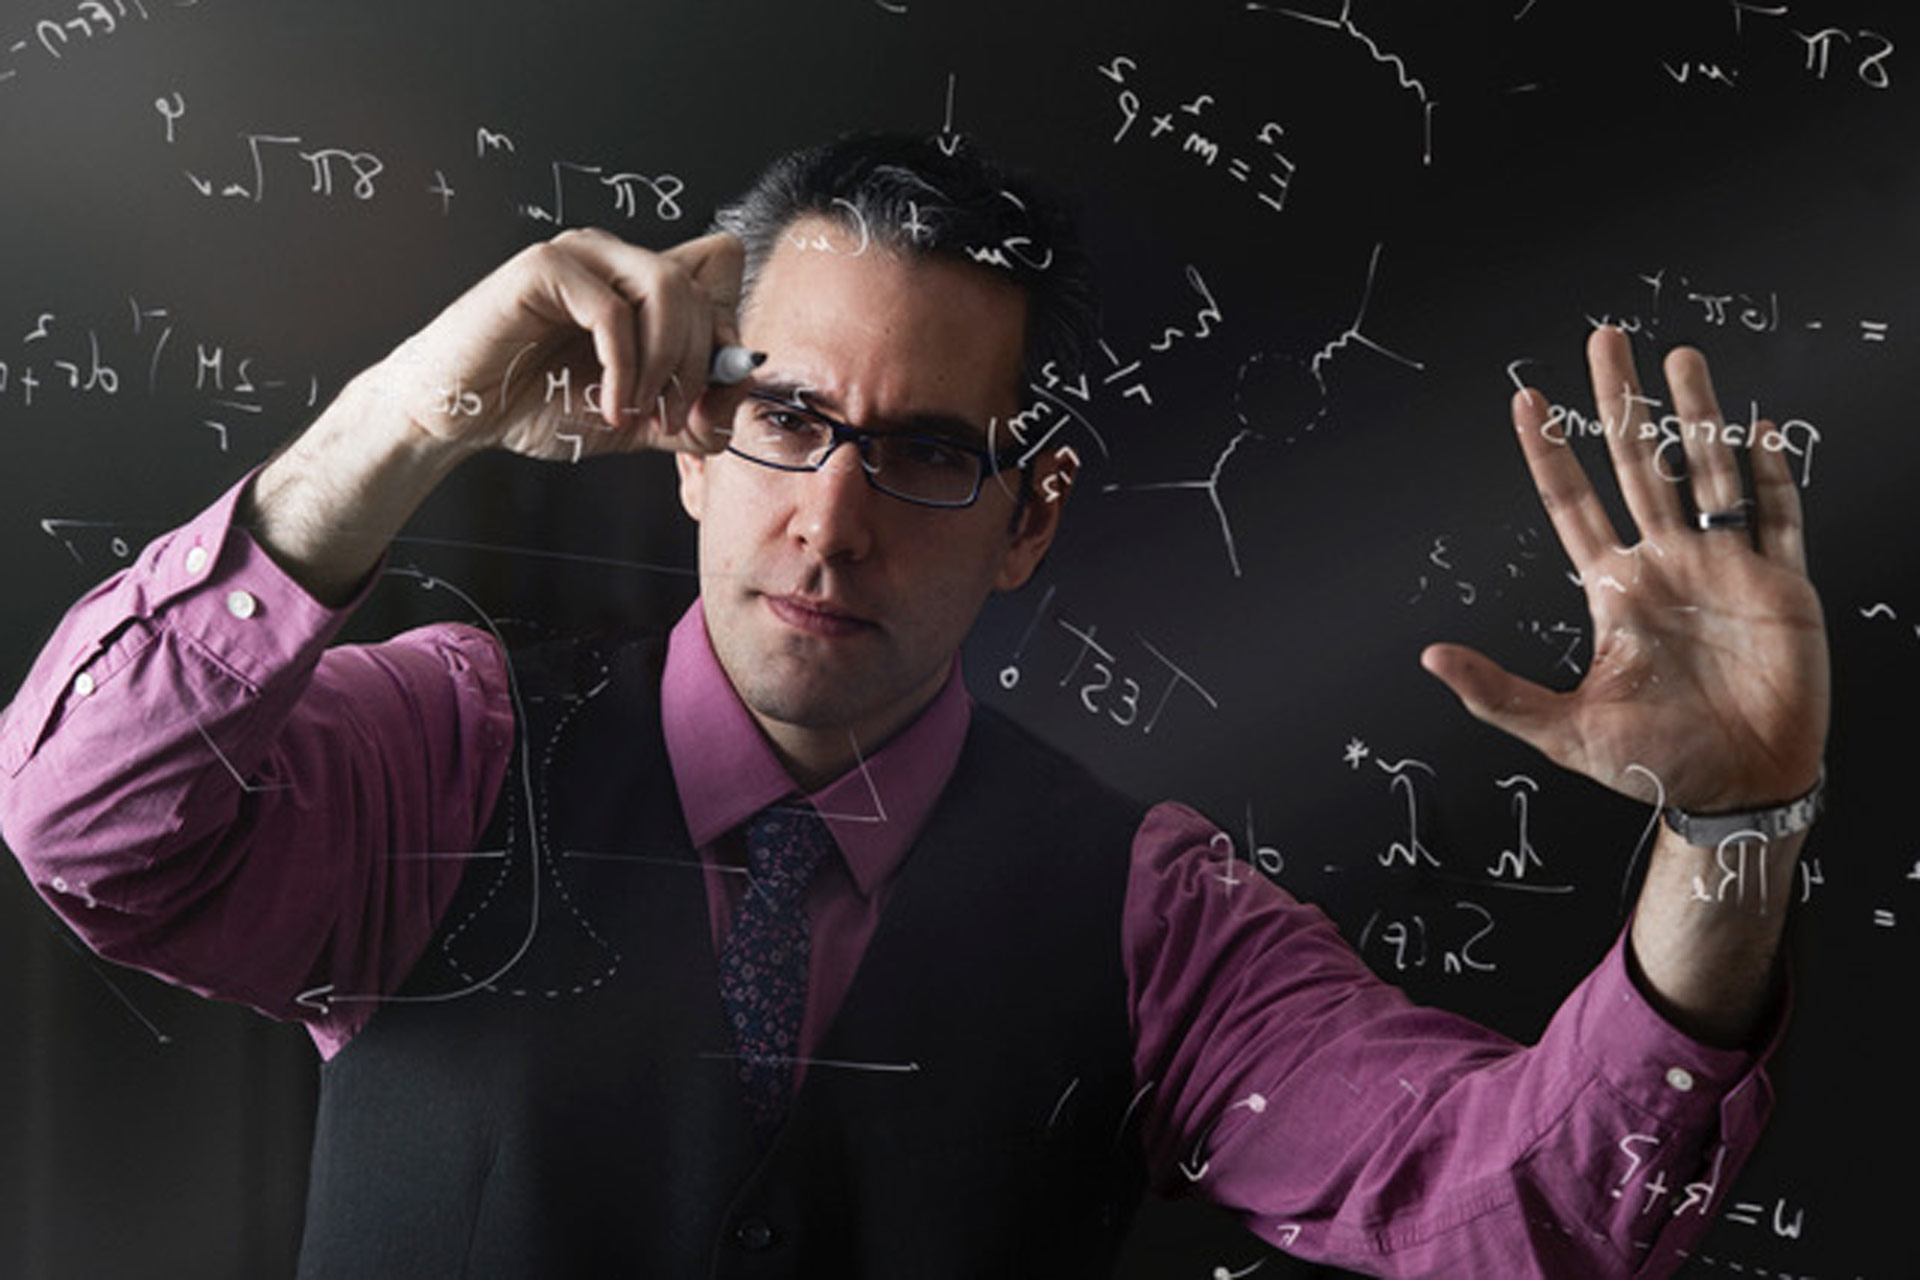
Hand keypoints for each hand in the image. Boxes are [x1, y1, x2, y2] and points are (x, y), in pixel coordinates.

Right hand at [376, 226, 746, 460]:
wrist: (460, 415)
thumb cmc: (537, 405)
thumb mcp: (637, 421)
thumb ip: (692, 414)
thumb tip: (738, 393)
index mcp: (644, 284)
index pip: (722, 269)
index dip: (728, 333)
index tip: (710, 397)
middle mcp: (618, 258)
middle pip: (703, 288)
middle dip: (697, 368)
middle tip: (669, 420)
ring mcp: (582, 255)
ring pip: (668, 287)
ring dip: (665, 364)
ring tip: (637, 412)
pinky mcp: (544, 267)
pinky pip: (612, 309)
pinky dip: (623, 367)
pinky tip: (608, 404)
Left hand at [1421, 327, 1829, 812]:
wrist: (1738, 792)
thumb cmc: (1656, 765)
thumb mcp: (1564, 730)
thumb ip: (1499, 694)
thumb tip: (1430, 659)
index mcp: (1614, 591)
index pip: (1572, 504)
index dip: (1550, 453)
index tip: (1524, 400)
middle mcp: (1667, 567)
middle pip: (1638, 465)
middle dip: (1622, 403)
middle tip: (1605, 340)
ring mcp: (1724, 570)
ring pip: (1707, 472)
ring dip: (1696, 416)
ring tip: (1680, 359)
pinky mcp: (1782, 586)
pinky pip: (1778, 517)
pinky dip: (1771, 471)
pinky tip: (1757, 425)